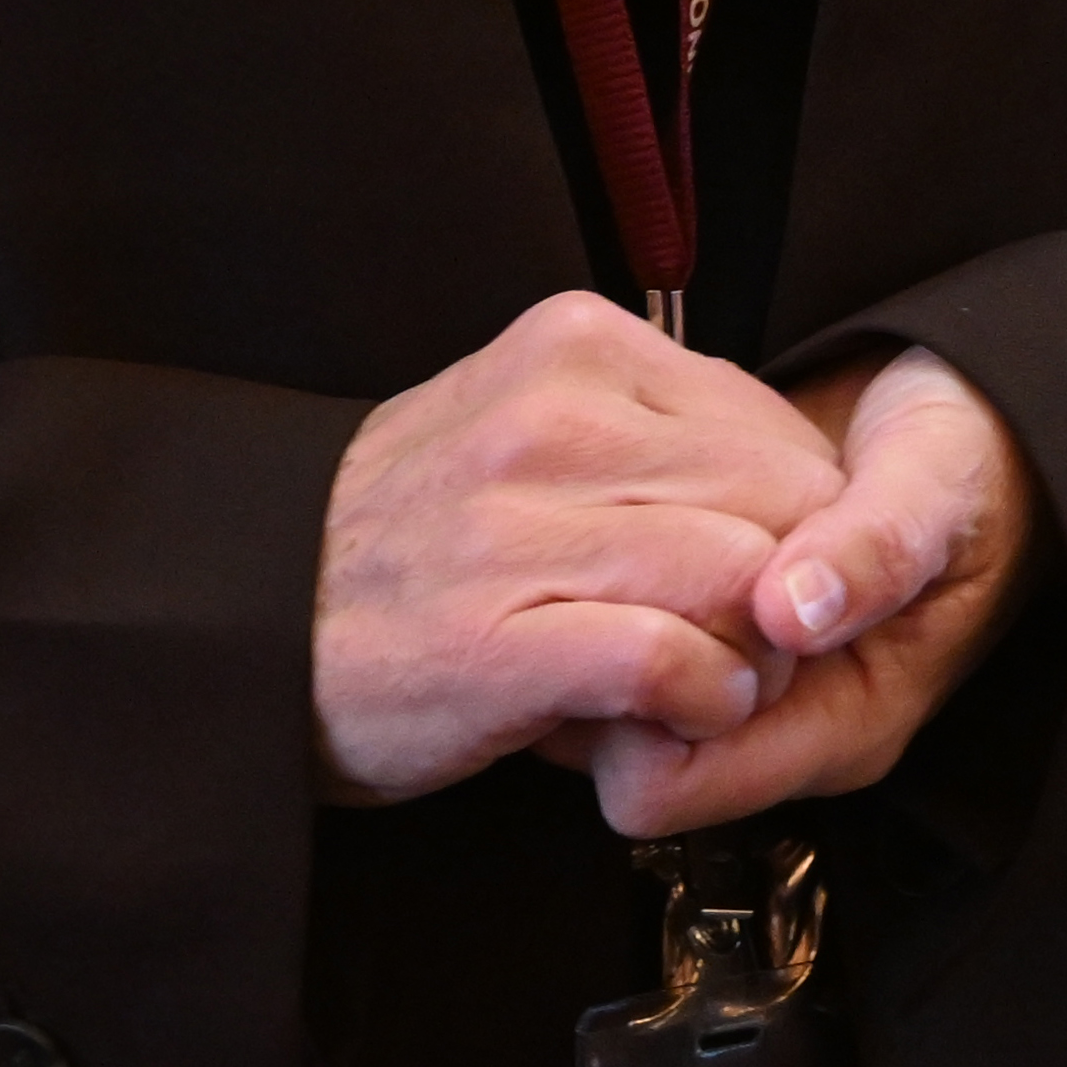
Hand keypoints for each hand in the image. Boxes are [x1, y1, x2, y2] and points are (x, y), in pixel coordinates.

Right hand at [317, 293, 847, 802]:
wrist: (259, 618)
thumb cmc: (417, 538)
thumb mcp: (527, 427)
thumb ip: (652, 431)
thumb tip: (795, 483)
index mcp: (571, 349)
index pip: (775, 427)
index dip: (806, 522)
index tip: (779, 581)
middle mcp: (549, 419)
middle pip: (778, 501)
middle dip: (798, 590)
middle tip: (759, 644)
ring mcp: (516, 527)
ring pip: (741, 576)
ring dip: (757, 653)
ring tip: (716, 681)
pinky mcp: (495, 641)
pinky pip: (670, 661)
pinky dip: (702, 702)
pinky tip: (676, 716)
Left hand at [578, 346, 1041, 840]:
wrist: (961, 423)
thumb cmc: (965, 464)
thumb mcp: (938, 489)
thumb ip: (877, 550)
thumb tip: (792, 609)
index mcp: (839, 727)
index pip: (664, 784)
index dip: (637, 702)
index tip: (652, 600)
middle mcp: (773, 719)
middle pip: (613, 746)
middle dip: (598, 656)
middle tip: (617, 549)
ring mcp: (733, 675)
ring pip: (595, 688)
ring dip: (591, 610)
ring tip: (623, 515)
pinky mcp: (703, 625)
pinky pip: (604, 629)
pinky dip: (600, 575)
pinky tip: (628, 502)